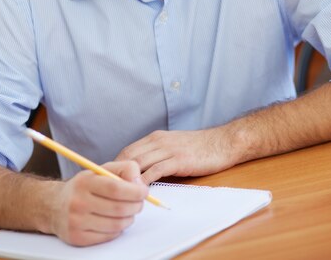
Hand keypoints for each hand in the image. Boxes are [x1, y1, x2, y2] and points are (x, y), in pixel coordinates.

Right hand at [50, 160, 147, 245]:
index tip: (144, 191)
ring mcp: (77, 222)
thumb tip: (140, 183)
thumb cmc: (84, 186)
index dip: (135, 191)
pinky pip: (108, 236)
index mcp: (86, 182)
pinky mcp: (77, 238)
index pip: (116, 188)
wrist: (54, 205)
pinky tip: (115, 220)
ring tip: (128, 211)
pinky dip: (118, 229)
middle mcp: (79, 202)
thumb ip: (125, 169)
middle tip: (139, 202)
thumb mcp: (101, 170)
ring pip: (116, 224)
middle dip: (136, 206)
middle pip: (119, 208)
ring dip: (129, 218)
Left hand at [116, 127, 237, 184]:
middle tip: (110, 190)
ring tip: (121, 193)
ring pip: (139, 163)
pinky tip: (141, 191)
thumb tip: (140, 171)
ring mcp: (168, 149)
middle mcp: (158, 141)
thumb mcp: (173, 145)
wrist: (221, 143)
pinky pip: (156, 170)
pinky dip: (146, 181)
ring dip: (129, 179)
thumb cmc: (198, 147)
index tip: (110, 180)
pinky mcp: (178, 160)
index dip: (116, 166)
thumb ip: (157, 154)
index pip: (127, 150)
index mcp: (155, 137)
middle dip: (117, 173)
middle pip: (129, 156)